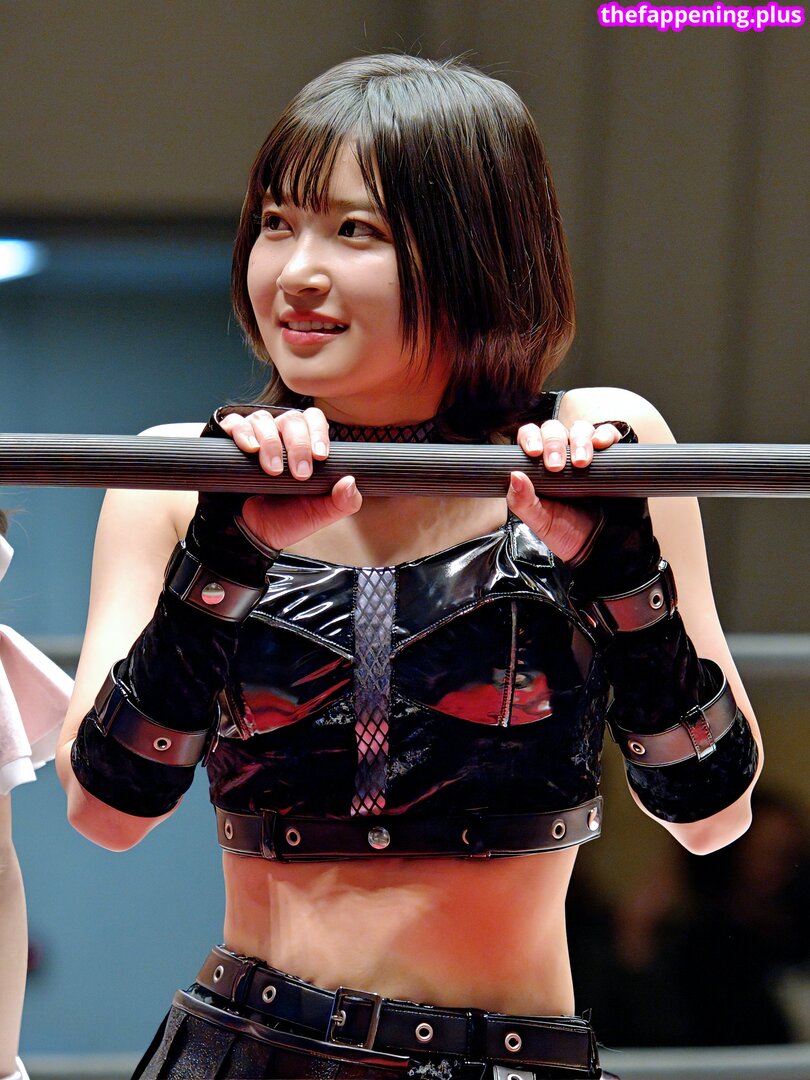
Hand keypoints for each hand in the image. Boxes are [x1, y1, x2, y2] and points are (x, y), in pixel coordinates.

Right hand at [218, 407, 361, 550]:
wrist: (252, 535)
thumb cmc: (287, 519)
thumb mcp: (319, 514)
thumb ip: (342, 502)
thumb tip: (351, 482)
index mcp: (304, 445)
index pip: (314, 420)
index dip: (318, 432)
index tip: (321, 456)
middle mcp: (280, 435)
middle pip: (291, 419)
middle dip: (298, 445)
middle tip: (300, 473)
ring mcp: (255, 437)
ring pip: (263, 420)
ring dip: (271, 443)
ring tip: (273, 470)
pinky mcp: (229, 443)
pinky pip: (234, 424)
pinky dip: (242, 432)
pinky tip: (250, 448)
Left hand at [506, 419, 623, 562]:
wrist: (601, 546)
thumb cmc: (566, 532)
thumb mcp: (539, 521)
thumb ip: (523, 502)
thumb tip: (515, 475)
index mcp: (539, 466)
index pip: (530, 437)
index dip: (531, 437)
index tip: (534, 452)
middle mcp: (562, 455)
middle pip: (554, 430)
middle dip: (555, 443)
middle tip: (556, 467)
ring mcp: (586, 453)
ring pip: (581, 429)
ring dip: (579, 440)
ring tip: (581, 463)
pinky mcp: (611, 457)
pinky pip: (609, 435)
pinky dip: (605, 434)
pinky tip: (601, 444)